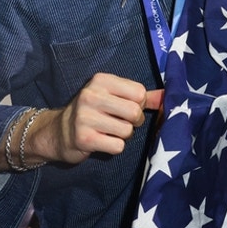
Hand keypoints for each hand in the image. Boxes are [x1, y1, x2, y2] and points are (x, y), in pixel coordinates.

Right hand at [23, 73, 162, 165]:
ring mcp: (85, 117)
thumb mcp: (113, 96)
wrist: (59, 132)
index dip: (139, 105)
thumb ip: (141, 96)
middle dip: (134, 121)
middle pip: (134, 112)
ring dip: (124, 136)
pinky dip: (115, 147)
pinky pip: (117, 146)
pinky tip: (103, 141)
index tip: (127, 108)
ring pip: (127, 131)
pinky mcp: (84, 138)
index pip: (139, 93)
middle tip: (121, 123)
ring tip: (109, 131)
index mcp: (101, 80)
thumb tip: (168, 96)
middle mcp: (91, 95)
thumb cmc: (93, 111)